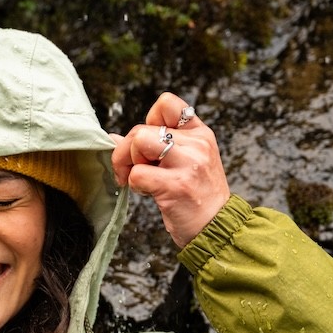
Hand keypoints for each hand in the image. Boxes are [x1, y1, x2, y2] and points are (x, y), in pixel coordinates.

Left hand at [110, 92, 230, 246]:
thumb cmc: (197, 198)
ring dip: (128, 163)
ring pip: (138, 142)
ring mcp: (188, 163)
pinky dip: (134, 184)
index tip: (148, 144)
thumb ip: (156, 146)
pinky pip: (138, 173)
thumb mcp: (187, 162)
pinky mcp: (176, 185)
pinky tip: (147, 193)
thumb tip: (113, 137)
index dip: (149, 120)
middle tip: (131, 171)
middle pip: (141, 128)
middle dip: (127, 151)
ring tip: (137, 179)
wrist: (218, 229)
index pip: (167, 104)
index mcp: (199, 134)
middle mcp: (196, 144)